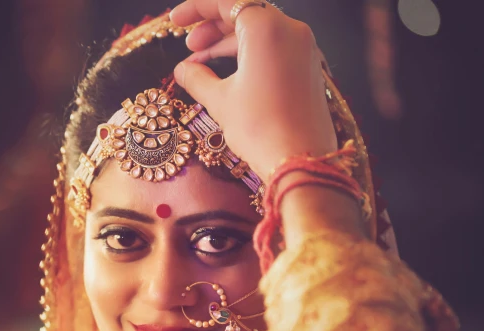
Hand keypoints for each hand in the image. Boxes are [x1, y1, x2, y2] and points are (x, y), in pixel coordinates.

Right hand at [170, 0, 337, 177]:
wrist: (301, 162)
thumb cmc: (261, 129)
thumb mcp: (220, 101)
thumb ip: (197, 78)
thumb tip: (182, 70)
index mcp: (267, 28)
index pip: (227, 2)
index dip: (197, 8)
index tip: (174, 22)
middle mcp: (291, 31)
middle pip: (245, 14)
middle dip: (212, 28)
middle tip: (189, 47)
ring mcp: (304, 49)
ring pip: (260, 33)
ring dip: (228, 44)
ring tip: (200, 66)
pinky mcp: (309, 69)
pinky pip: (274, 50)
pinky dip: (249, 57)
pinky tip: (227, 76)